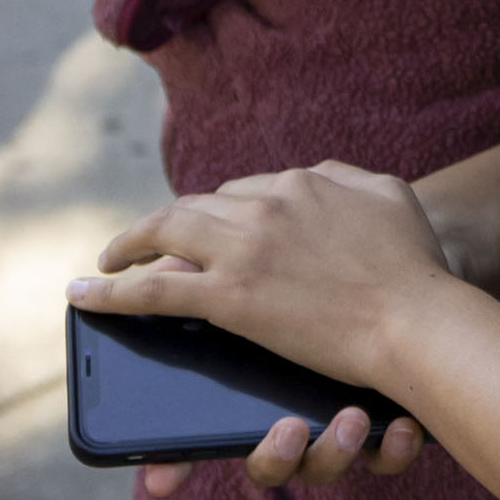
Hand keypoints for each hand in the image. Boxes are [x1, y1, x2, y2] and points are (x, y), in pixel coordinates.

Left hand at [74, 163, 452, 486]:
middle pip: (198, 206)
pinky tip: (85, 293)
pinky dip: (111, 292)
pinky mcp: (229, 298)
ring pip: (166, 233)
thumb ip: (347, 178)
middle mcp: (264, 205)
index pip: (244, 190)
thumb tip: (317, 178)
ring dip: (130, 244)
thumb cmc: (413, 268)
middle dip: (168, 225)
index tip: (212, 233)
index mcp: (301, 182)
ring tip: (109, 261)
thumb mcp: (389, 194)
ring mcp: (243, 250)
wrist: (414, 321)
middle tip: (147, 245)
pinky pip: (154, 291)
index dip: (222, 213)